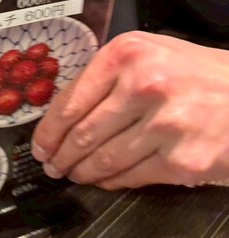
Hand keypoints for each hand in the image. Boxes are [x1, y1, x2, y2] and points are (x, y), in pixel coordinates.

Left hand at [32, 32, 228, 189]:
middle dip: (61, 156)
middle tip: (52, 166)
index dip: (48, 130)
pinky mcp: (182, 160)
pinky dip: (112, 183)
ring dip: (82, 173)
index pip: (71, 100)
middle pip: (83, 134)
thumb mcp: (152, 56)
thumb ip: (109, 78)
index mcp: (128, 54)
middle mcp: (145, 84)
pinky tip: (105, 181)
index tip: (40, 146)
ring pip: (104, 160)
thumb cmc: (197, 75)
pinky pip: (131, 177)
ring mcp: (165, 124)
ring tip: (74, 175)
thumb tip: (64, 116)